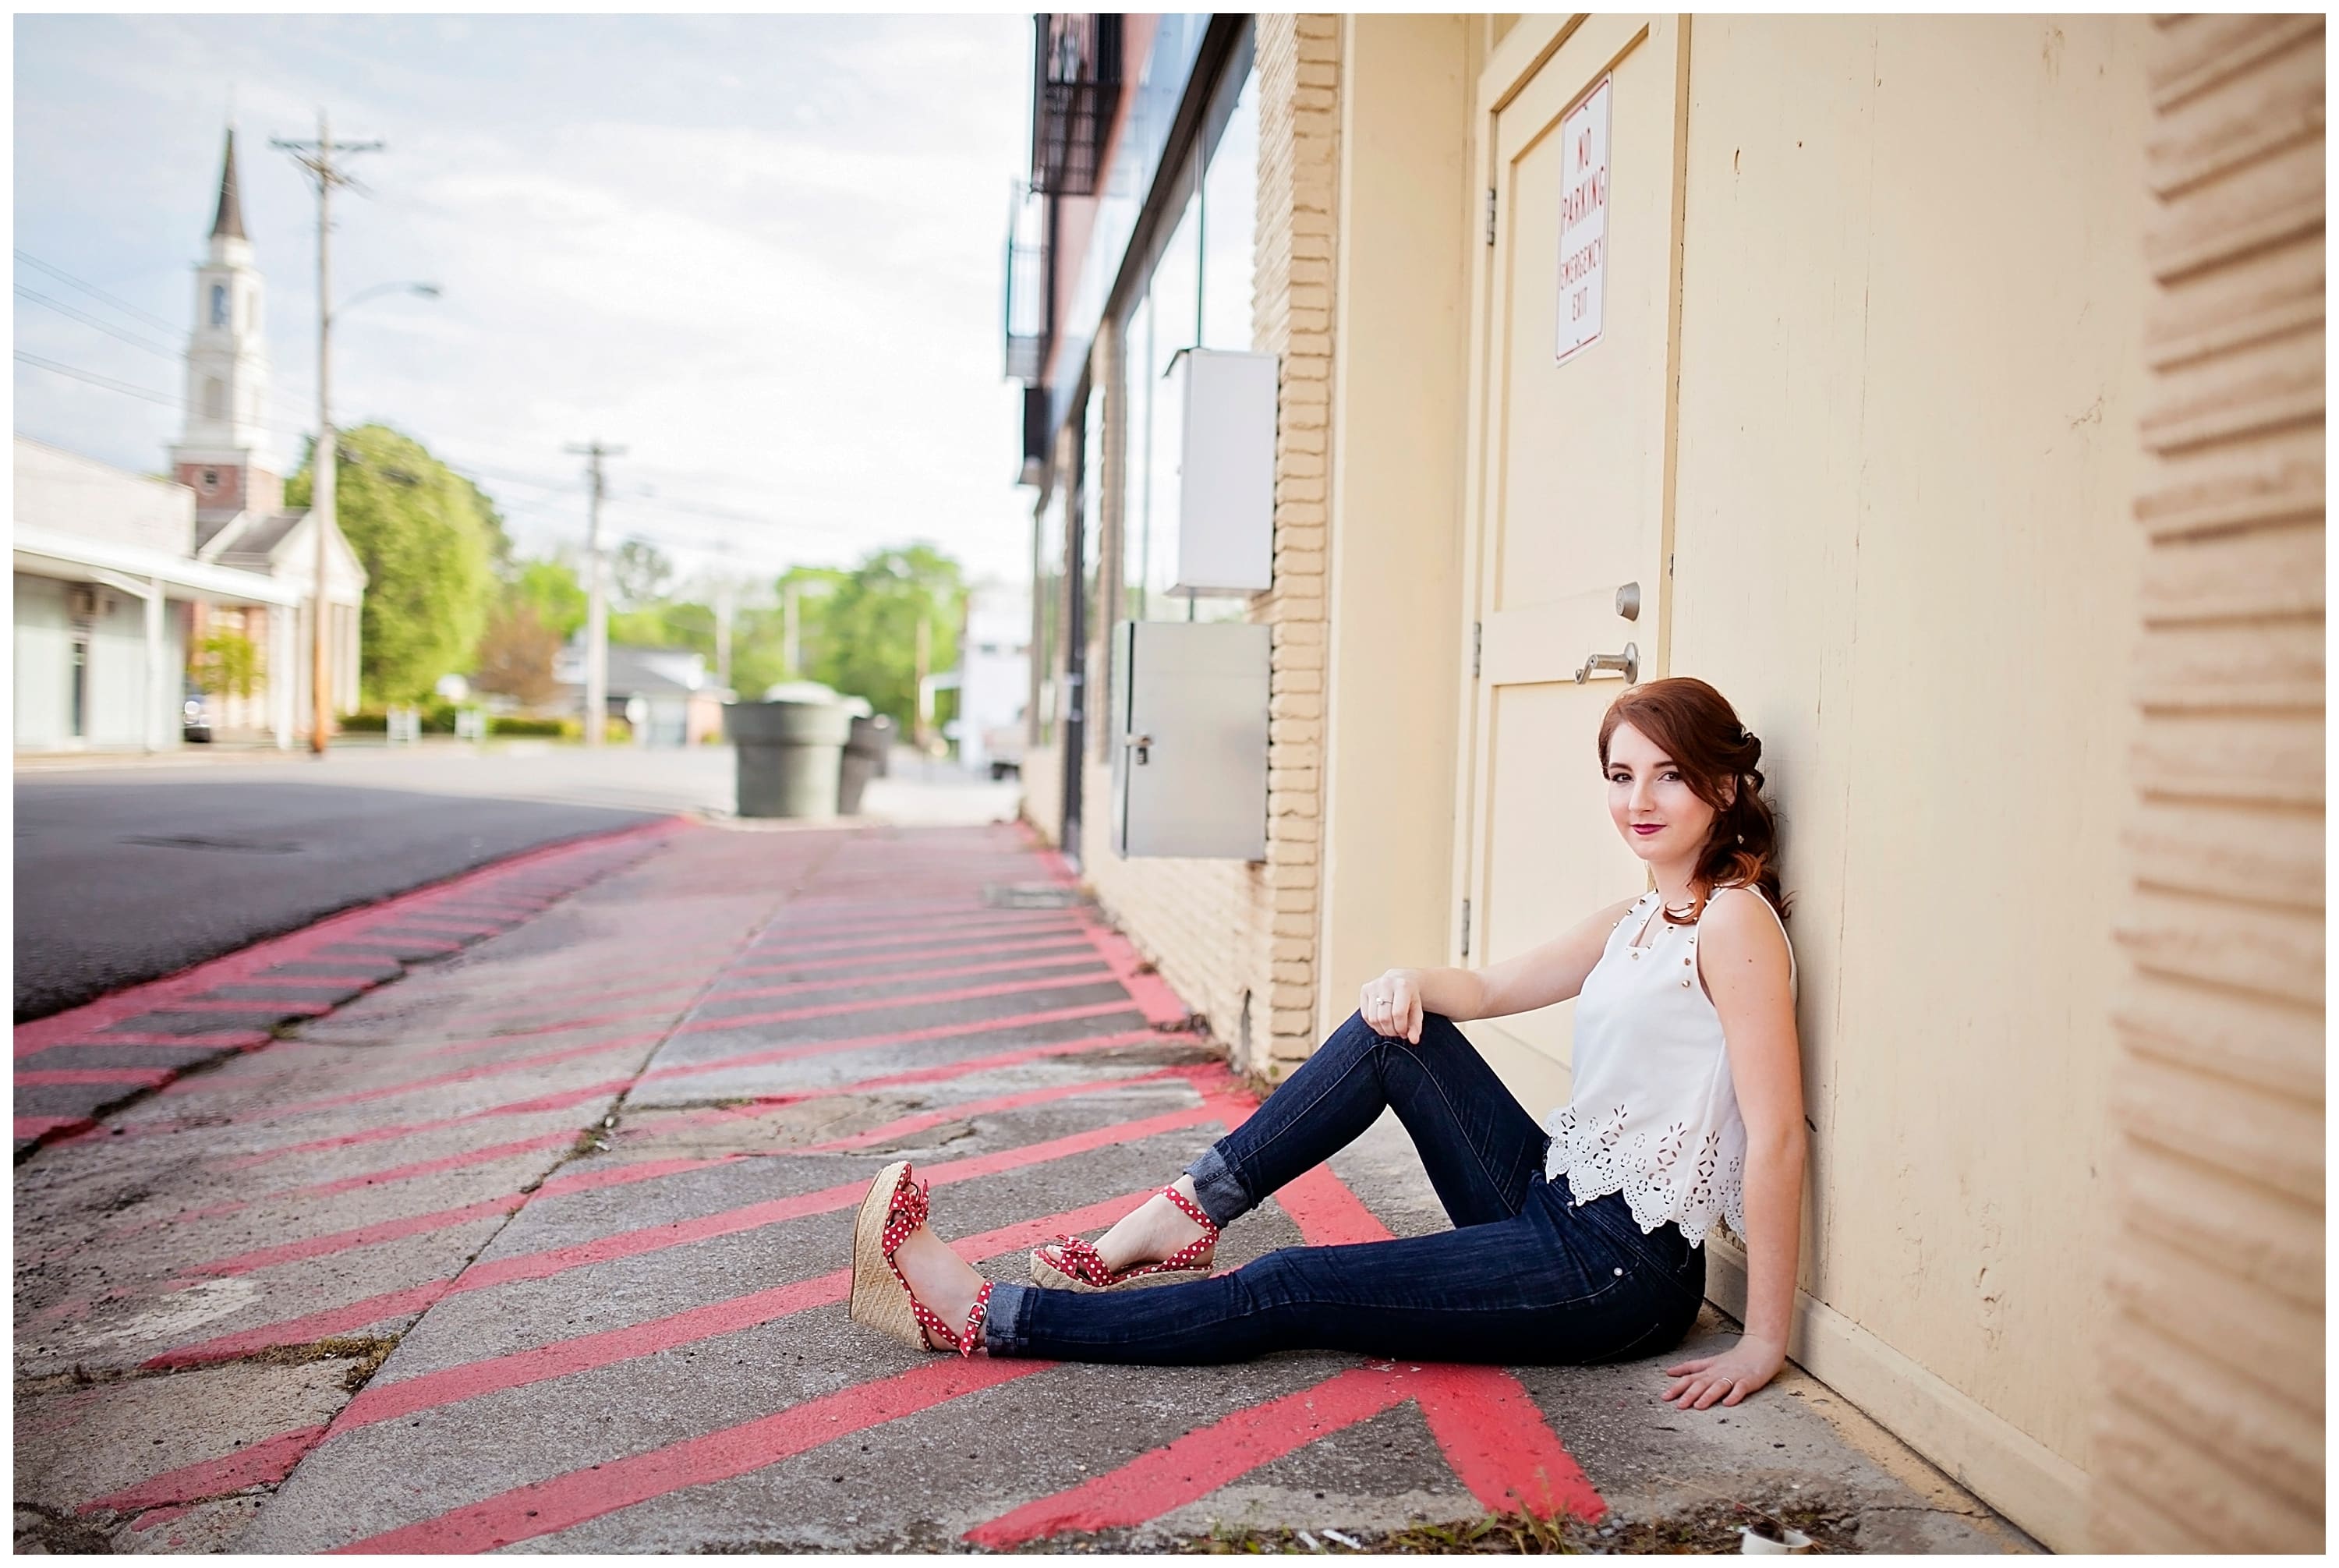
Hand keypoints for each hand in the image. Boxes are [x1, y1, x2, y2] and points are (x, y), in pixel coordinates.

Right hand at [1358, 969, 1422, 1043]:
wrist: (1400, 980)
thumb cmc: (1410, 998)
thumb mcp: (1417, 1010)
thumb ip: (1416, 1026)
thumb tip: (1413, 1041)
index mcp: (1402, 986)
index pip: (1398, 1014)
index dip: (1400, 1028)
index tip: (1404, 1033)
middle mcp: (1386, 983)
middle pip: (1384, 1017)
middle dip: (1391, 1031)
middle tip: (1397, 1033)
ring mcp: (1373, 986)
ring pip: (1373, 1018)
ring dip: (1382, 1030)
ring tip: (1391, 1029)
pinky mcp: (1364, 989)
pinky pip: (1365, 1015)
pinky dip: (1374, 1025)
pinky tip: (1382, 1023)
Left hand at [1660, 1335, 1784, 1408]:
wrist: (1761, 1347)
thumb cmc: (1735, 1358)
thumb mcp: (1710, 1361)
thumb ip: (1691, 1367)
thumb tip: (1669, 1372)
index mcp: (1710, 1369)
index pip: (1690, 1377)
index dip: (1677, 1387)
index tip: (1665, 1397)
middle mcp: (1719, 1373)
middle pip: (1702, 1383)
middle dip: (1689, 1394)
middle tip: (1679, 1406)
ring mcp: (1734, 1376)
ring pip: (1719, 1386)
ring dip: (1708, 1396)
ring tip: (1698, 1406)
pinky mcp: (1749, 1381)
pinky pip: (1741, 1388)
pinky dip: (1734, 1396)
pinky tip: (1728, 1403)